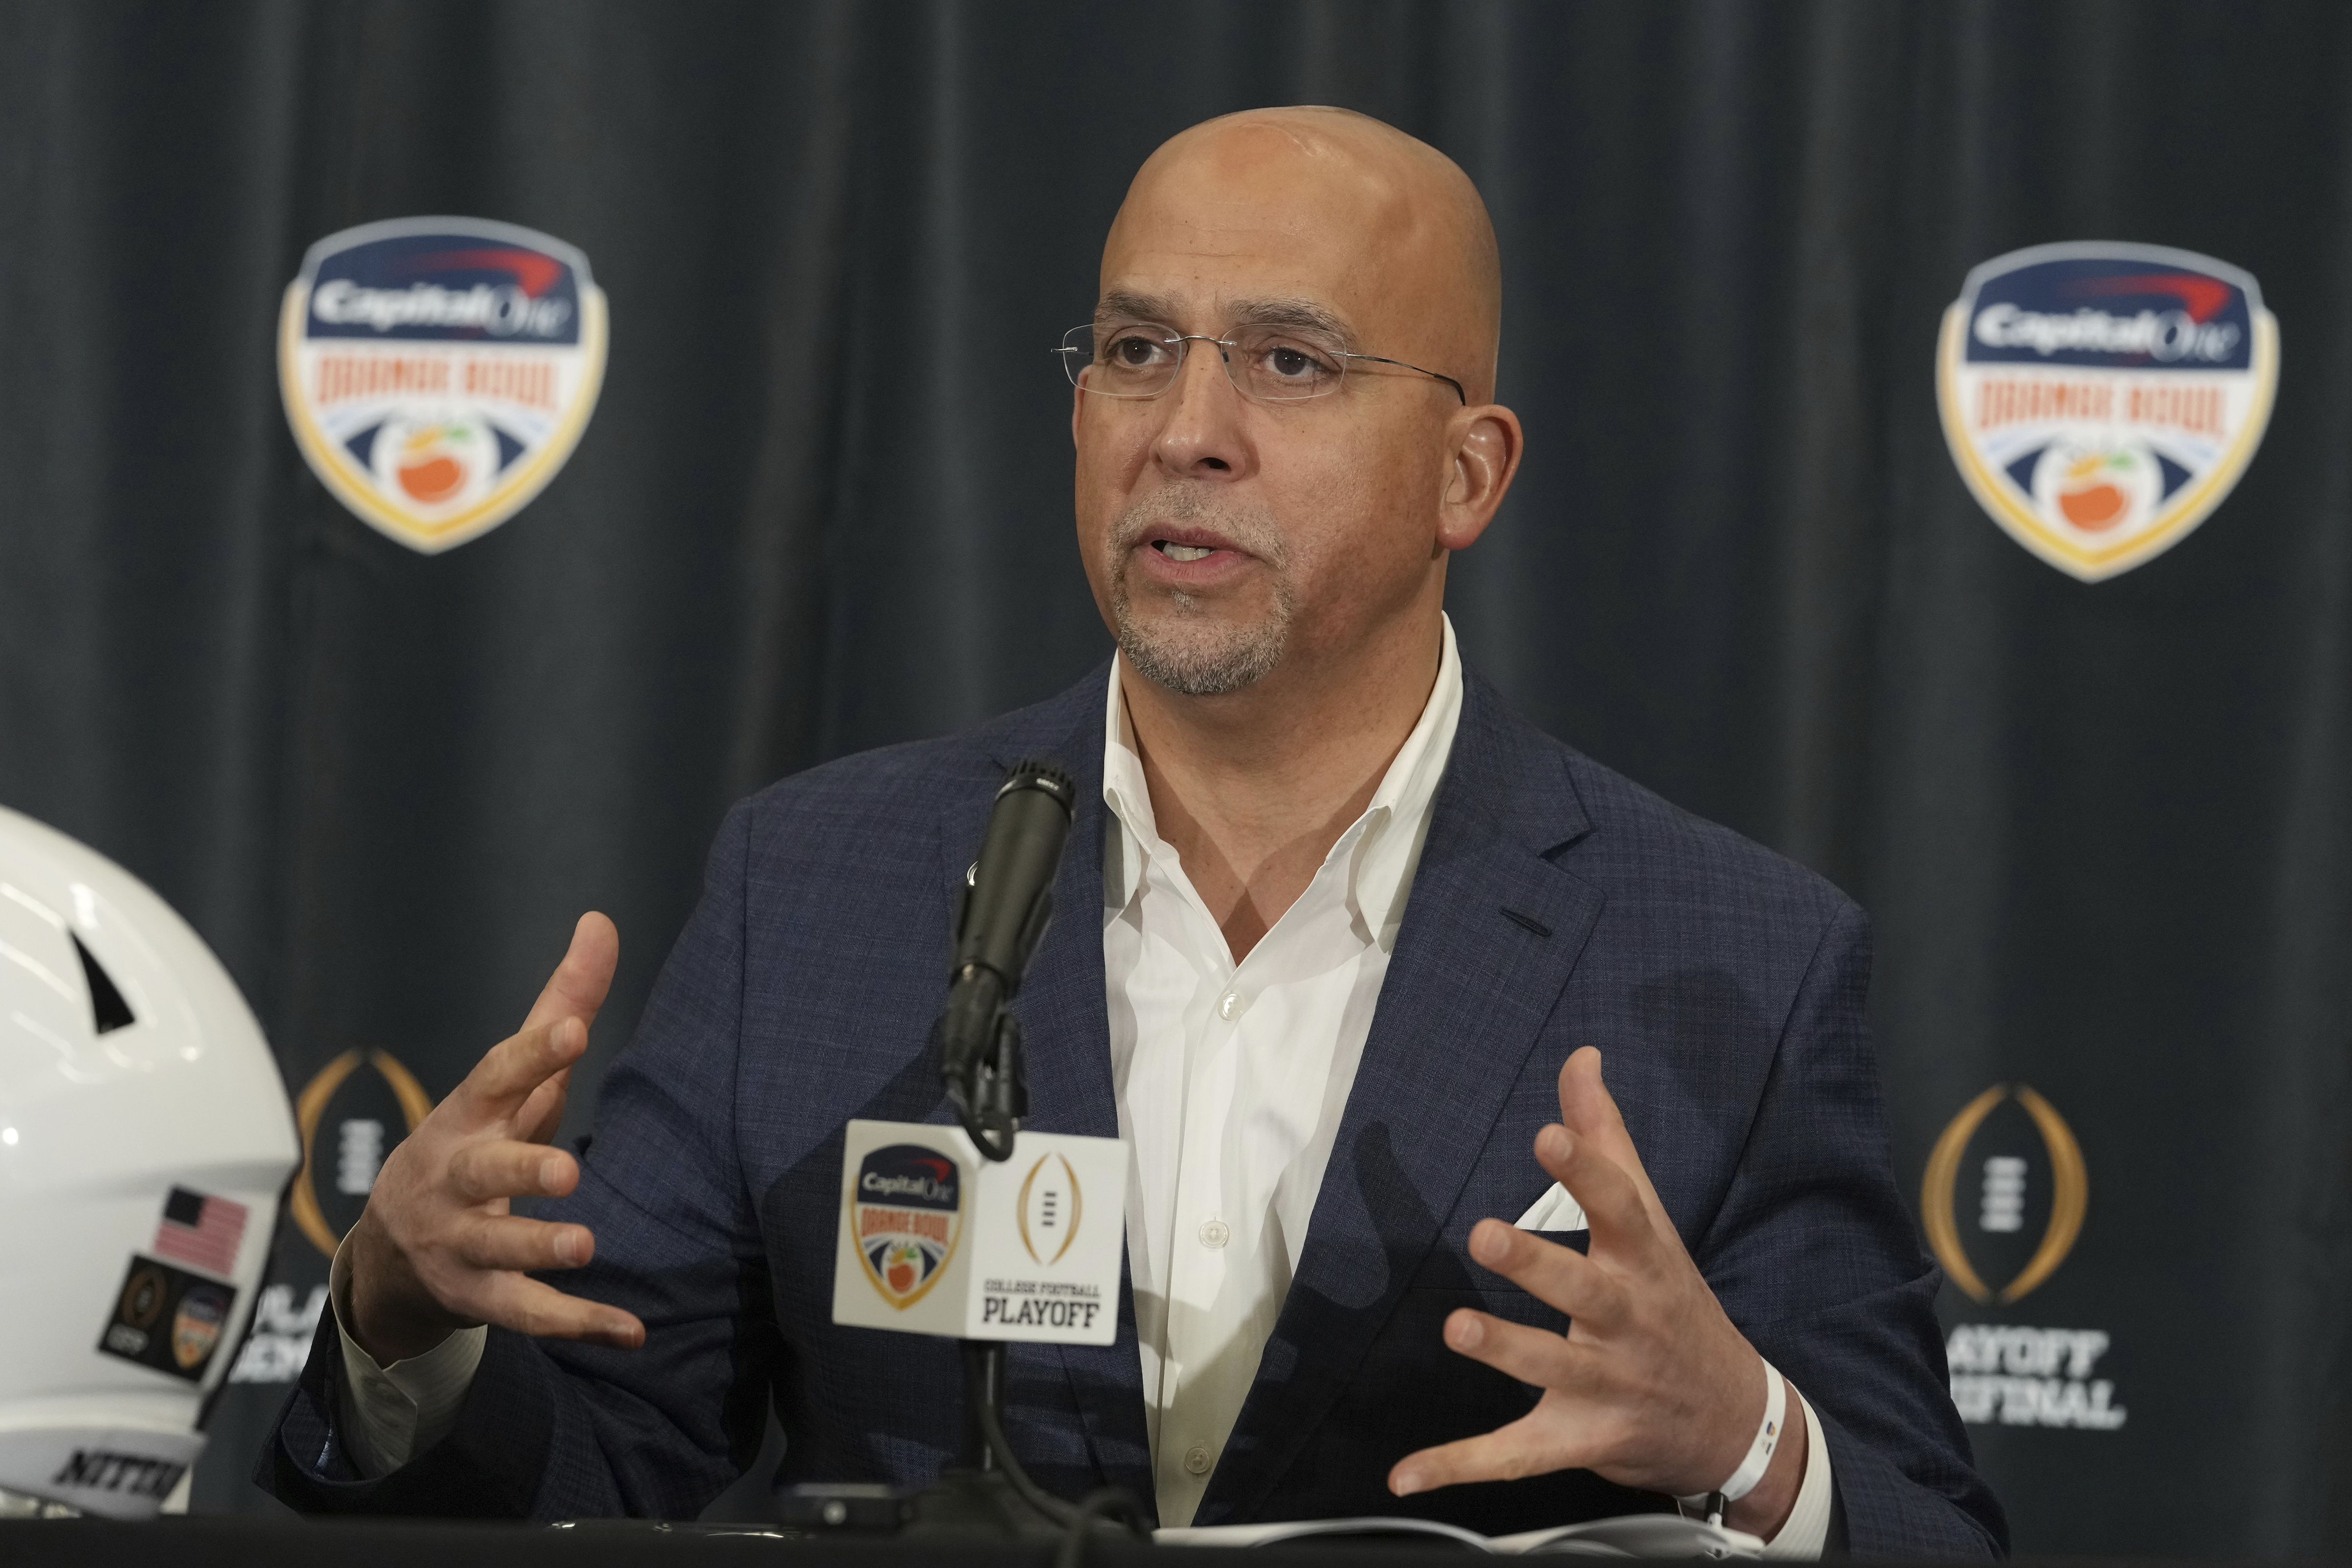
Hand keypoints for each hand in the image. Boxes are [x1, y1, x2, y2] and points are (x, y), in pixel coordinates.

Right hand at [342, 912, 646, 1363]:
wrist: (389, 1251)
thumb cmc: (473, 1141)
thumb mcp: (511, 1080)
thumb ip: (561, 1005)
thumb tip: (601, 922)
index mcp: (468, 1116)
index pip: (496, 1076)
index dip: (532, 1054)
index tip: (573, 1031)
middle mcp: (457, 1180)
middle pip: (484, 1171)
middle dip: (520, 1170)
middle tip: (566, 1170)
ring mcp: (460, 1244)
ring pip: (498, 1250)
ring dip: (540, 1251)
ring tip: (587, 1245)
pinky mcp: (476, 1299)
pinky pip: (526, 1316)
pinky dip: (577, 1324)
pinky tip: (630, 1330)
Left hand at [1387, 1047, 1805, 1537]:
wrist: (1733, 1419)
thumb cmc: (1674, 1302)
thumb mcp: (1650, 1221)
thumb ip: (1606, 1140)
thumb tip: (1580, 1059)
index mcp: (1643, 1260)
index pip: (1620, 1206)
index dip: (1585, 1170)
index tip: (1549, 1135)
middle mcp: (1628, 1320)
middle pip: (1584, 1289)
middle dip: (1537, 1263)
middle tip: (1486, 1234)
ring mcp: (1607, 1384)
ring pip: (1553, 1368)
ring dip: (1505, 1350)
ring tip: (1458, 1327)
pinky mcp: (1582, 1437)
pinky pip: (1517, 1455)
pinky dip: (1460, 1465)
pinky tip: (1407, 1471)